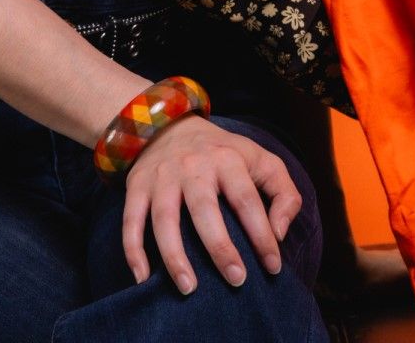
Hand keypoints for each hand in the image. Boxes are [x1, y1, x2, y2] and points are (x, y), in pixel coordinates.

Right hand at [121, 115, 301, 292]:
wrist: (169, 125)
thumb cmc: (223, 153)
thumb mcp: (261, 160)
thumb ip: (283, 194)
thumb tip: (278, 234)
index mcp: (227, 159)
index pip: (246, 199)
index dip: (262, 234)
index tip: (273, 267)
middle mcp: (193, 165)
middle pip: (204, 209)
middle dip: (220, 248)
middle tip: (237, 281)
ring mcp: (162, 176)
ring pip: (164, 219)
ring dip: (175, 256)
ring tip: (189, 289)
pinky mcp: (137, 186)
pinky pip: (131, 221)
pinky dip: (133, 251)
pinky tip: (143, 279)